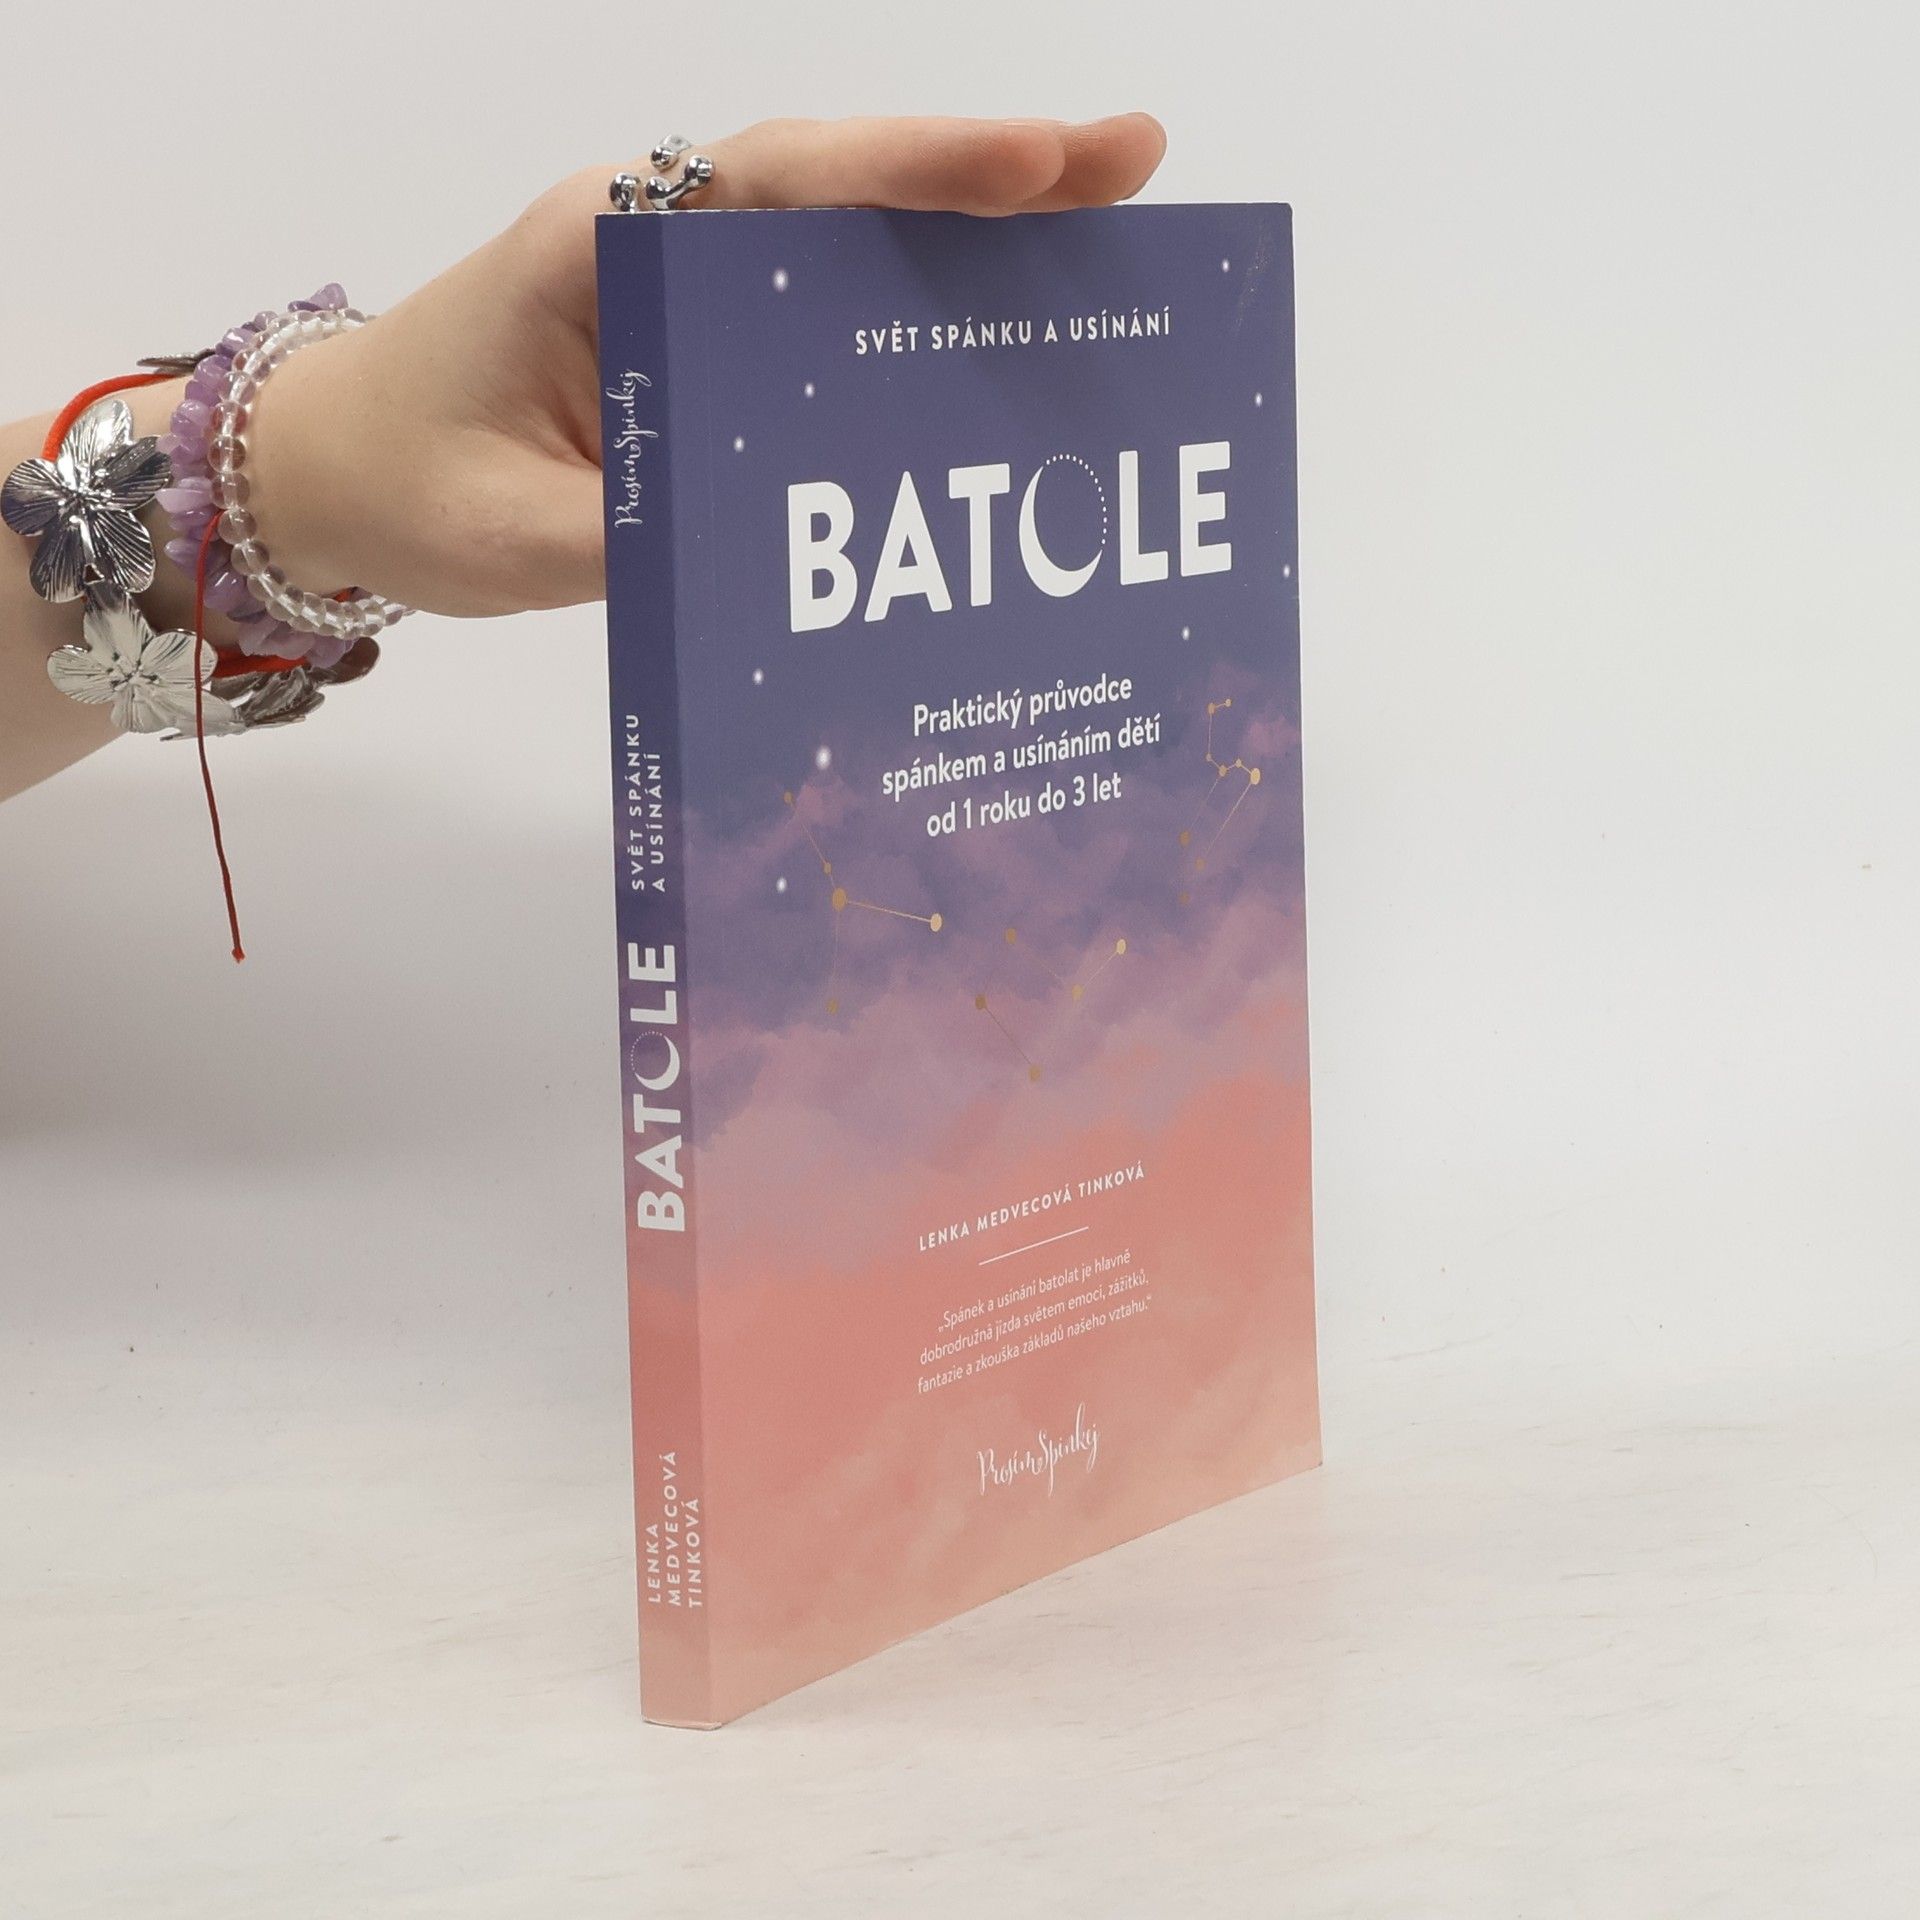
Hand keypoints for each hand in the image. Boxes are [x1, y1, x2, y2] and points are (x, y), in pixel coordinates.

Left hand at [247, 114, 1167, 618]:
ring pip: (850, 250)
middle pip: (847, 193)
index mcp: (607, 242)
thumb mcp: (512, 531)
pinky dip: (913, 324)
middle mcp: (664, 241)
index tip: (1034, 161)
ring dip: (974, 248)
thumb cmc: (404, 482)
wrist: (334, 477)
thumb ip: (647, 537)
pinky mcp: (704, 346)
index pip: (780, 182)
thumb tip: (797, 557)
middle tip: (1135, 168)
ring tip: (1109, 246)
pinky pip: (823, 320)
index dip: (913, 171)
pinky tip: (999, 350)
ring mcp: (690, 289)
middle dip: (992, 180)